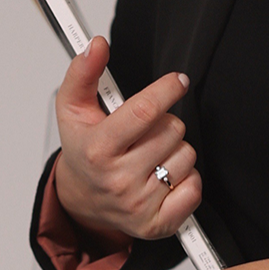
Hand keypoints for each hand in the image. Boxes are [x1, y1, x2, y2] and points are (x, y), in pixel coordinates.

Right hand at [49, 37, 200, 240]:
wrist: (82, 200)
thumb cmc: (84, 151)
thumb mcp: (73, 108)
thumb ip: (84, 71)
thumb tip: (97, 45)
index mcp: (98, 149)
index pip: (145, 112)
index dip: (167, 90)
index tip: (178, 81)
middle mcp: (118, 180)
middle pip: (172, 130)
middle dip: (164, 123)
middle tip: (145, 132)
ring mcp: (138, 204)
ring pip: (187, 155)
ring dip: (175, 150)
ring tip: (151, 155)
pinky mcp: (157, 224)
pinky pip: (195, 187)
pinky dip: (186, 179)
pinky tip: (163, 176)